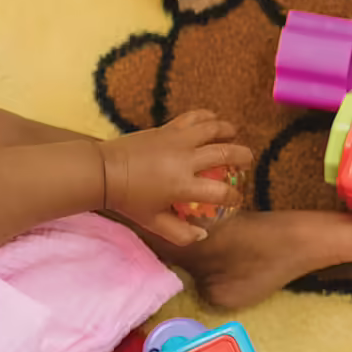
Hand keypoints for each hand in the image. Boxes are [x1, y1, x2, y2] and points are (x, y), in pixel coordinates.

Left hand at [98, 110, 254, 245]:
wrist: (104, 171)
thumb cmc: (129, 200)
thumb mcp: (153, 222)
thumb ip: (179, 232)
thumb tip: (203, 234)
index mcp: (183, 186)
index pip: (221, 192)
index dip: (235, 197)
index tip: (236, 199)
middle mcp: (185, 160)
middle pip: (226, 153)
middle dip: (243, 157)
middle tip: (248, 162)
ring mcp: (177, 140)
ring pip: (214, 128)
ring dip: (229, 131)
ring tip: (234, 136)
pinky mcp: (168, 128)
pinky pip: (194, 117)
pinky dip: (207, 116)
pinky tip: (212, 121)